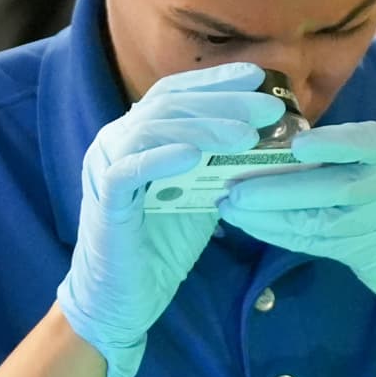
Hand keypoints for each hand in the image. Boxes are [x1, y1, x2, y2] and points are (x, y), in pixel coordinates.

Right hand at [58, 62, 285, 376]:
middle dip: (224, 102)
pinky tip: (194, 156)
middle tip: (270, 110)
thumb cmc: (162, 243)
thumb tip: (268, 136)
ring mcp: (107, 168)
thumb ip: (222, 163)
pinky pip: (128, 171)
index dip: (216, 80)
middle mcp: (117, 141)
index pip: (176, 92)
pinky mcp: (105, 200)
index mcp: (138, 134)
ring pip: (152, 129)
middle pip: (171, 105)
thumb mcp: (201, 193)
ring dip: (203, 128)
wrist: (125, 300)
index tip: (260, 77)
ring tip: (246, 135)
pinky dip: (162, 158)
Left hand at [219, 121, 375, 327]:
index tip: (298, 145)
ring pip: (310, 221)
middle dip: (278, 189)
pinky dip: (271, 231)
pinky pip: (304, 241)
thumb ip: (350, 140)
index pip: (367, 143)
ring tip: (228, 203)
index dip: (334, 144)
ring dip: (263, 214)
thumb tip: (280, 131)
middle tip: (235, 185)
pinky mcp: (344, 248)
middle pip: (330, 190)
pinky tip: (243, 221)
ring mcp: (363, 224)